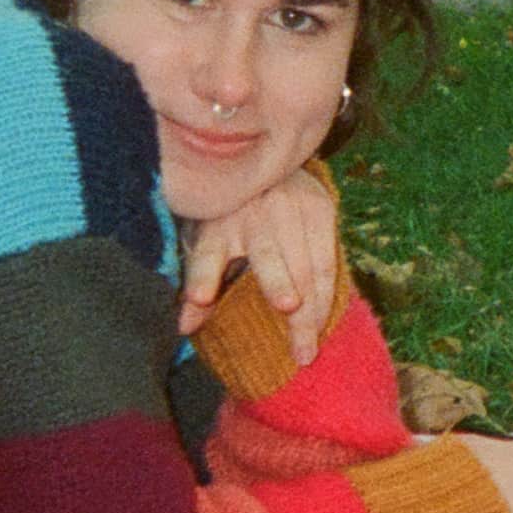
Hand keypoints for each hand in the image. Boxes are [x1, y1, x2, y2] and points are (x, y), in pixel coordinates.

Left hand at [178, 166, 341, 363]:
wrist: (265, 162)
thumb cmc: (232, 215)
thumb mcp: (208, 242)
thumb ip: (201, 283)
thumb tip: (183, 329)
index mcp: (217, 224)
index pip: (205, 253)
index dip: (202, 277)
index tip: (199, 298)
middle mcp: (253, 213)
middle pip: (268, 263)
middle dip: (283, 303)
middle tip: (295, 350)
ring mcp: (290, 207)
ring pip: (306, 267)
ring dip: (312, 311)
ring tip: (308, 348)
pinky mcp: (319, 208)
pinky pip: (328, 259)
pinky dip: (328, 293)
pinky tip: (324, 320)